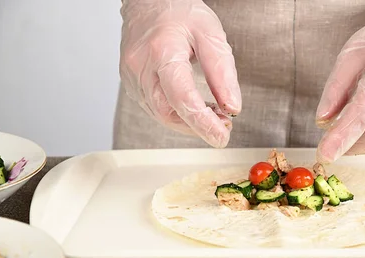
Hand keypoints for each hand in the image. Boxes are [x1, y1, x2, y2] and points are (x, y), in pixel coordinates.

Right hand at [120, 0, 240, 147]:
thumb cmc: (179, 13)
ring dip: (189, 123)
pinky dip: (177, 114)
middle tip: (224, 126)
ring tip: (213, 116)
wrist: (148, 0)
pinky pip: (155, 108)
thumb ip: (222, 72)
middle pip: (168, 113)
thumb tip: (233, 107)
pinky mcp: (131, 84)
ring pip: (161, 115)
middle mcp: (141, 67)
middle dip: (198, 126)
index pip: (182, 97)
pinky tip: (195, 109)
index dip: (203, 123)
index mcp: (162, 51)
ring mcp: (132, 77)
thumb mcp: (211, 34)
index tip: (221, 137)